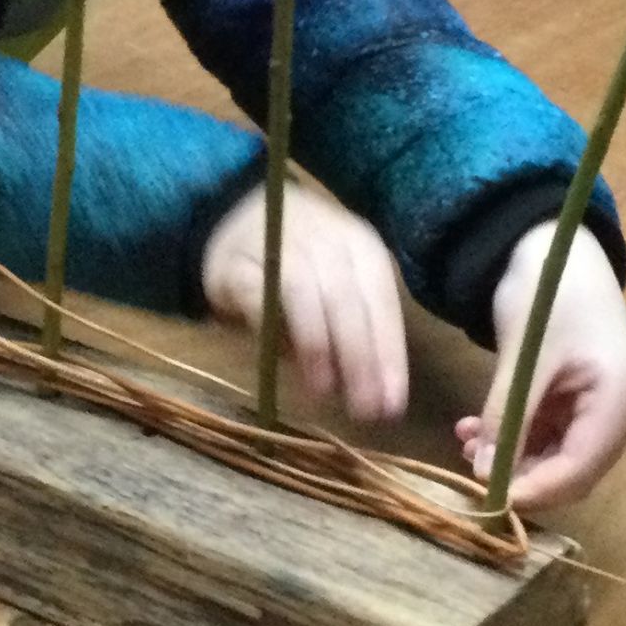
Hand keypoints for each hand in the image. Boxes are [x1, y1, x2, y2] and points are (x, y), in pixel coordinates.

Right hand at [201, 181, 407, 423]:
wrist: (233, 217)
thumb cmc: (298, 263)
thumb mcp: (336, 289)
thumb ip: (352, 334)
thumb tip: (370, 393)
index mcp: (360, 245)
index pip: (381, 301)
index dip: (388, 354)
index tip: (392, 403)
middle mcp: (325, 239)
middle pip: (347, 299)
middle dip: (359, 358)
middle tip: (363, 408)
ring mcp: (280, 246)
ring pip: (306, 293)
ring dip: (319, 345)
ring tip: (325, 391)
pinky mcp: (237, 264)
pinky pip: (259, 297)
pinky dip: (274, 330)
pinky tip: (284, 362)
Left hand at [455, 225, 625, 512]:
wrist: (553, 245)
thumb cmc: (548, 290)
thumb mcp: (524, 357)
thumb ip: (505, 417)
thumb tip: (484, 473)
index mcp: (621, 399)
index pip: (580, 468)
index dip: (535, 489)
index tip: (488, 497)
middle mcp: (620, 411)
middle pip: (573, 471)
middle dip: (523, 477)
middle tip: (472, 473)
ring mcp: (602, 406)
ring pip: (557, 456)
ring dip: (513, 457)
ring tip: (467, 443)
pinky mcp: (580, 399)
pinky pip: (548, 435)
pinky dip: (514, 437)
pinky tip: (476, 429)